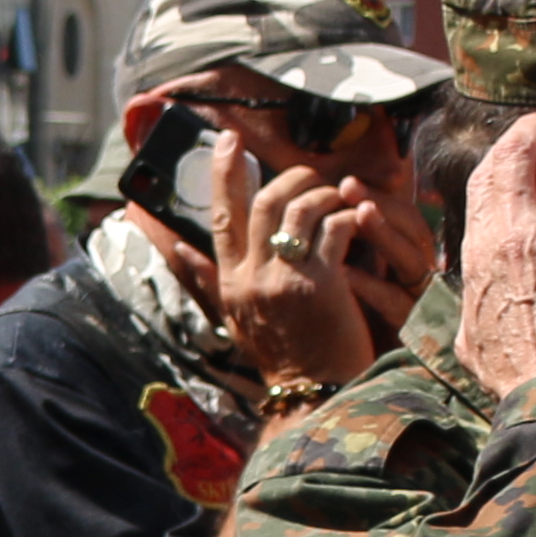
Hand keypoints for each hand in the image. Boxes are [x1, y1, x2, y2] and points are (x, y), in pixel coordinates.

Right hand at [213, 156, 420, 389]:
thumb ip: (208, 279)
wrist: (315, 395)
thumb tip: (176, 249)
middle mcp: (252, 278)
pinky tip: (359, 220)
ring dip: (324, 195)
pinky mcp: (321, 285)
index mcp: (230, 282)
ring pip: (300, 210)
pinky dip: (349, 216)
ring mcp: (284, 280)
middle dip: (289, 178)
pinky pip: (335, 229)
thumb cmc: (282, 356)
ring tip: (339, 198)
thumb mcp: (235, 317)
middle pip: (262, 203)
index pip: (221, 216)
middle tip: (309, 175)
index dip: (224, 173)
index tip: (229, 141)